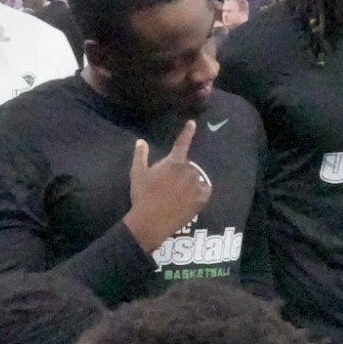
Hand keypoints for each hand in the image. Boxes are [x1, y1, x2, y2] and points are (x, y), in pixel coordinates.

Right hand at [124, 122, 211, 253]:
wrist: (151, 220)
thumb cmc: (143, 195)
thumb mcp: (137, 173)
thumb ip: (140, 155)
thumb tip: (141, 141)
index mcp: (173, 162)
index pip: (181, 143)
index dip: (187, 132)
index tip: (192, 123)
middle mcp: (188, 170)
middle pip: (187, 166)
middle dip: (180, 172)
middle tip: (168, 186)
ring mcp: (197, 184)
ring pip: (196, 178)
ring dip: (190, 182)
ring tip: (177, 195)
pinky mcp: (202, 198)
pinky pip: (205, 190)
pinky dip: (200, 192)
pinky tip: (189, 199)